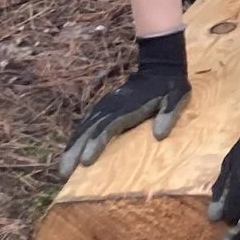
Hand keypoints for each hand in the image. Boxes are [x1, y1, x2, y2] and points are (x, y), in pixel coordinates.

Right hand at [59, 30, 190, 174]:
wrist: (159, 67)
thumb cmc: (169, 86)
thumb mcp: (177, 98)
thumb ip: (169, 114)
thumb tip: (160, 136)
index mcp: (128, 107)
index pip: (108, 127)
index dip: (96, 144)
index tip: (86, 161)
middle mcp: (111, 107)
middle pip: (89, 130)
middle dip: (75, 151)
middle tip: (64, 173)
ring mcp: (105, 107)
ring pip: (83, 128)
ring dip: (71, 147)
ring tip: (61, 169)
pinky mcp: (103, 108)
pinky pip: (85, 124)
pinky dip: (75, 138)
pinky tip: (69, 152)